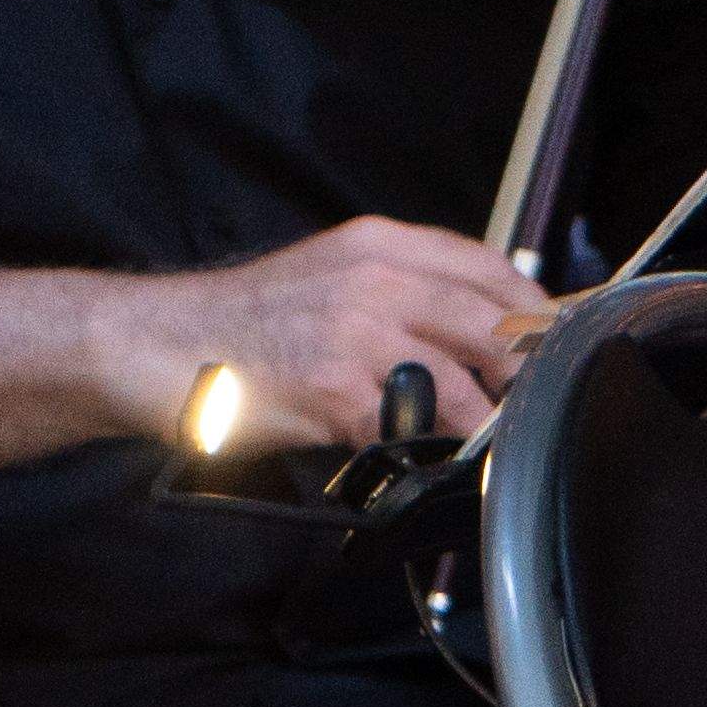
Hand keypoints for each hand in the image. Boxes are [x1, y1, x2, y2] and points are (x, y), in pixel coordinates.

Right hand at [118, 214, 550, 460]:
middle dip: (522, 369)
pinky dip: (432, 449)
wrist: (153, 346)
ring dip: (485, 419)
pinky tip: (433, 462)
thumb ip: (397, 291)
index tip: (552, 341)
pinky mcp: (335, 389)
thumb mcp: (327, 276)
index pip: (486, 266)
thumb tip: (472, 328)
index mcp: (379, 244)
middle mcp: (375, 278)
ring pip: (460, 379)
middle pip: (489, 321)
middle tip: (535, 401)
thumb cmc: (240, 324)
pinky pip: (409, 426)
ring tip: (489, 441)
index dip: (529, 308)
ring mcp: (357, 332)